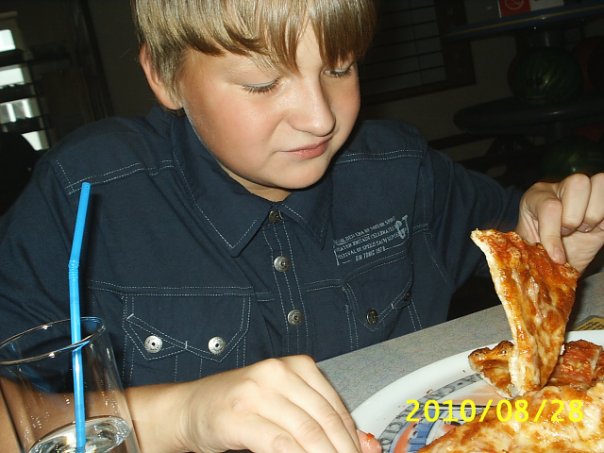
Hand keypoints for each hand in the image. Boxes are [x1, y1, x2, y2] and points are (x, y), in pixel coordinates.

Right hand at [176, 355, 366, 452]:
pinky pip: (279, 443)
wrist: (190, 406)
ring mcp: (256, 392)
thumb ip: (317, 418)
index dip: (352, 438)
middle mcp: (277, 373)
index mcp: (295, 366)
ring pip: (306, 432)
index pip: (335, 406)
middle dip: (342, 450)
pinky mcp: (239, 416)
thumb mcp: (283, 403)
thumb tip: (363, 444)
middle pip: (324, 420)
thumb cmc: (239, 406)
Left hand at [516, 172, 603, 272]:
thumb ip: (528, 248)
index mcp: (536, 196)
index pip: (550, 207)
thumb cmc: (538, 253)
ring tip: (583, 229)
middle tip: (567, 233)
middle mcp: (561, 188)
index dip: (553, 234)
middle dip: (574, 216)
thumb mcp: (527, 250)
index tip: (556, 257)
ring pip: (600, 182)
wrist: (556, 261)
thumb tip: (546, 255)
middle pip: (577, 182)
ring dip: (594, 214)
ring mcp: (586, 193)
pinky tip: (597, 229)